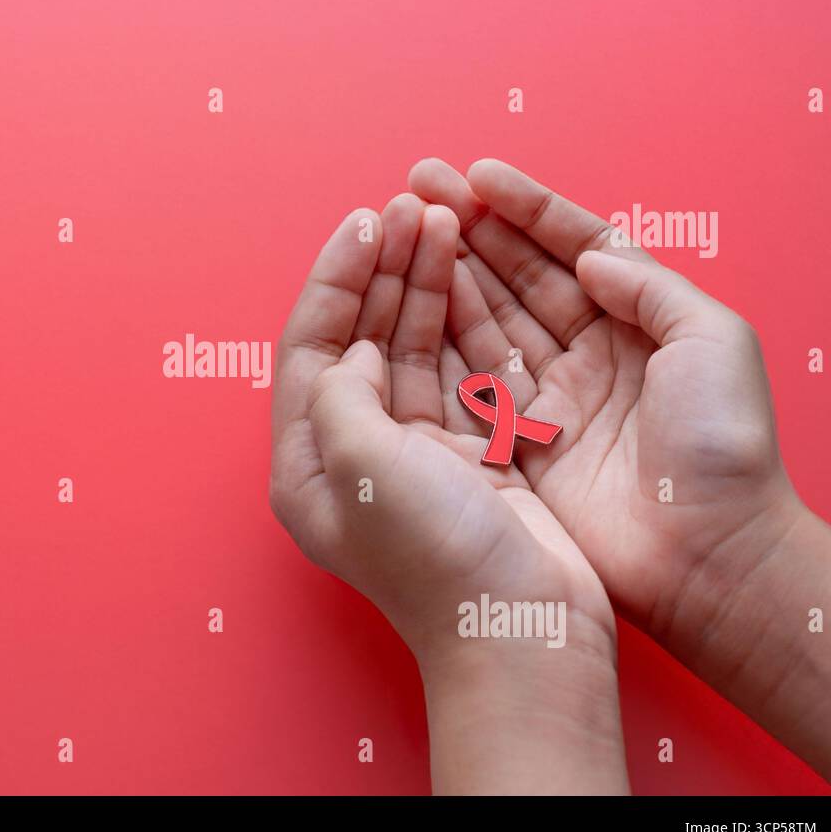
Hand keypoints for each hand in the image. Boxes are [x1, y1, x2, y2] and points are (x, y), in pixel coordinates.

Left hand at [270, 196, 629, 793]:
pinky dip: (460, 322)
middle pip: (358, 338)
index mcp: (307, 464)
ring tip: (442, 219)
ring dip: (421, 284)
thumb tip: (356, 351)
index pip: (308, 346)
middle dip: (381, 270)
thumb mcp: (360, 464)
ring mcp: (410, 454)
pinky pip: (454, 369)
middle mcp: (351, 455)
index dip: (335, 279)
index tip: (367, 221)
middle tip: (412, 204)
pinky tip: (470, 274)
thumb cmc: (437, 557)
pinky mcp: (468, 455)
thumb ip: (339, 392)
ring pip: (408, 347)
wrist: (523, 627)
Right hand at [406, 158, 803, 668]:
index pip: (574, 247)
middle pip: (519, 276)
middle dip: (471, 229)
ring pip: (488, 320)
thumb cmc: (722, 448)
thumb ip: (650, 287)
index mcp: (639, 323)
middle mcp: (589, 354)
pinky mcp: (519, 444)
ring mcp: (550, 398)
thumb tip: (590, 253)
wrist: (708, 557)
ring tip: (405, 229)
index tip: (476, 174)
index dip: (526, 207)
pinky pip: (470, 380)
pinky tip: (410, 300)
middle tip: (419, 186)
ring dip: (448, 273)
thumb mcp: (713, 342)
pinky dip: (440, 339)